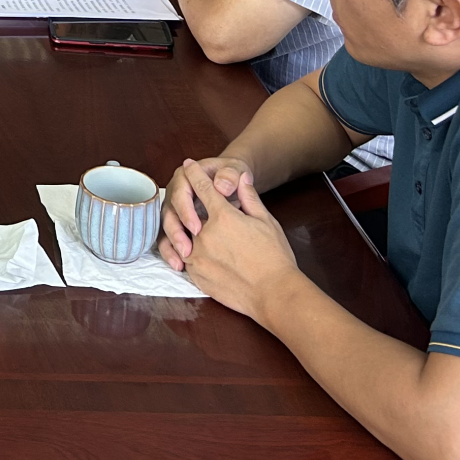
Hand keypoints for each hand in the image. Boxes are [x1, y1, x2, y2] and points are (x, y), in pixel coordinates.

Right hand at [158, 155, 255, 270]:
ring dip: (171, 246)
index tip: (197, 229)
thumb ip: (230, 175)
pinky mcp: (177, 224)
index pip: (180, 193)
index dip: (186, 211)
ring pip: (165, 228)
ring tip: (182, 262)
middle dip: (176, 233)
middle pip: (168, 213)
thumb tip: (222, 186)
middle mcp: (176, 194)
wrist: (231, 185)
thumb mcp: (235, 170)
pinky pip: (168, 239)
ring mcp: (174, 210)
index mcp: (186, 178)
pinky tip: (179, 266)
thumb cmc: (231, 178)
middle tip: (188, 250)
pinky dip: (171, 253)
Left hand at [174, 169, 301, 321]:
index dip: (196, 174)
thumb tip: (242, 178)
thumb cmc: (275, 257)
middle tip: (195, 204)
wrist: (274, 294)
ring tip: (199, 233)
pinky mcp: (196, 275)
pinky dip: (190, 252)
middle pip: (189, 212)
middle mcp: (205, 234)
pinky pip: (186, 258)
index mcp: (222, 216)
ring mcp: (198, 256)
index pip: (202, 187)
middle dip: (191, 205)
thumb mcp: (266, 221)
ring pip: (184, 236)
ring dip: (188, 231)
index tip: (189, 166)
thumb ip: (249, 197)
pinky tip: (201, 253)